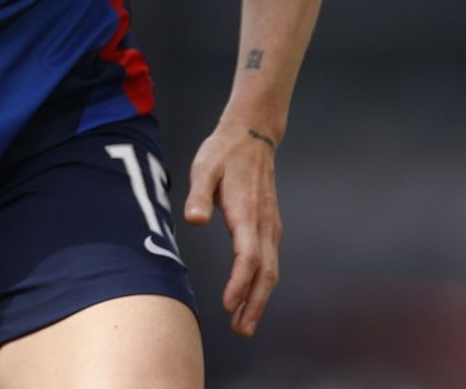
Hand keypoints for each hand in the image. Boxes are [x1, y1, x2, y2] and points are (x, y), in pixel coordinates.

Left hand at [183, 118, 281, 336]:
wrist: (252, 135)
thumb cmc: (224, 153)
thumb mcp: (204, 167)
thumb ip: (199, 195)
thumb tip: (194, 220)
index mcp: (247, 213)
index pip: (248, 257)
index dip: (239, 284)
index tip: (228, 305)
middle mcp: (264, 224)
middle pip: (266, 273)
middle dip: (255, 304)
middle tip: (242, 330)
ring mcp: (270, 225)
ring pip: (271, 270)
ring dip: (259, 298)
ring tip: (245, 322)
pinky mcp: (269, 225)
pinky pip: (270, 261)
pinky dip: (262, 283)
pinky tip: (250, 294)